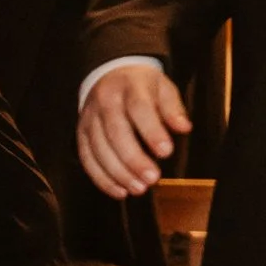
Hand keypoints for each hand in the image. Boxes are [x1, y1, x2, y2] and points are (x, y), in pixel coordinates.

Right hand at [77, 63, 191, 197]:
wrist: (110, 74)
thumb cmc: (142, 87)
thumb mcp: (163, 88)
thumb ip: (173, 109)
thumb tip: (184, 128)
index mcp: (129, 86)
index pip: (139, 108)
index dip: (152, 131)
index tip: (167, 152)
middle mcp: (105, 101)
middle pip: (116, 132)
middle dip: (134, 158)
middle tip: (153, 178)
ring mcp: (89, 118)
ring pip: (99, 148)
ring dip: (118, 173)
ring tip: (139, 188)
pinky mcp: (81, 133)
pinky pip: (87, 158)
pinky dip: (102, 178)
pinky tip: (119, 191)